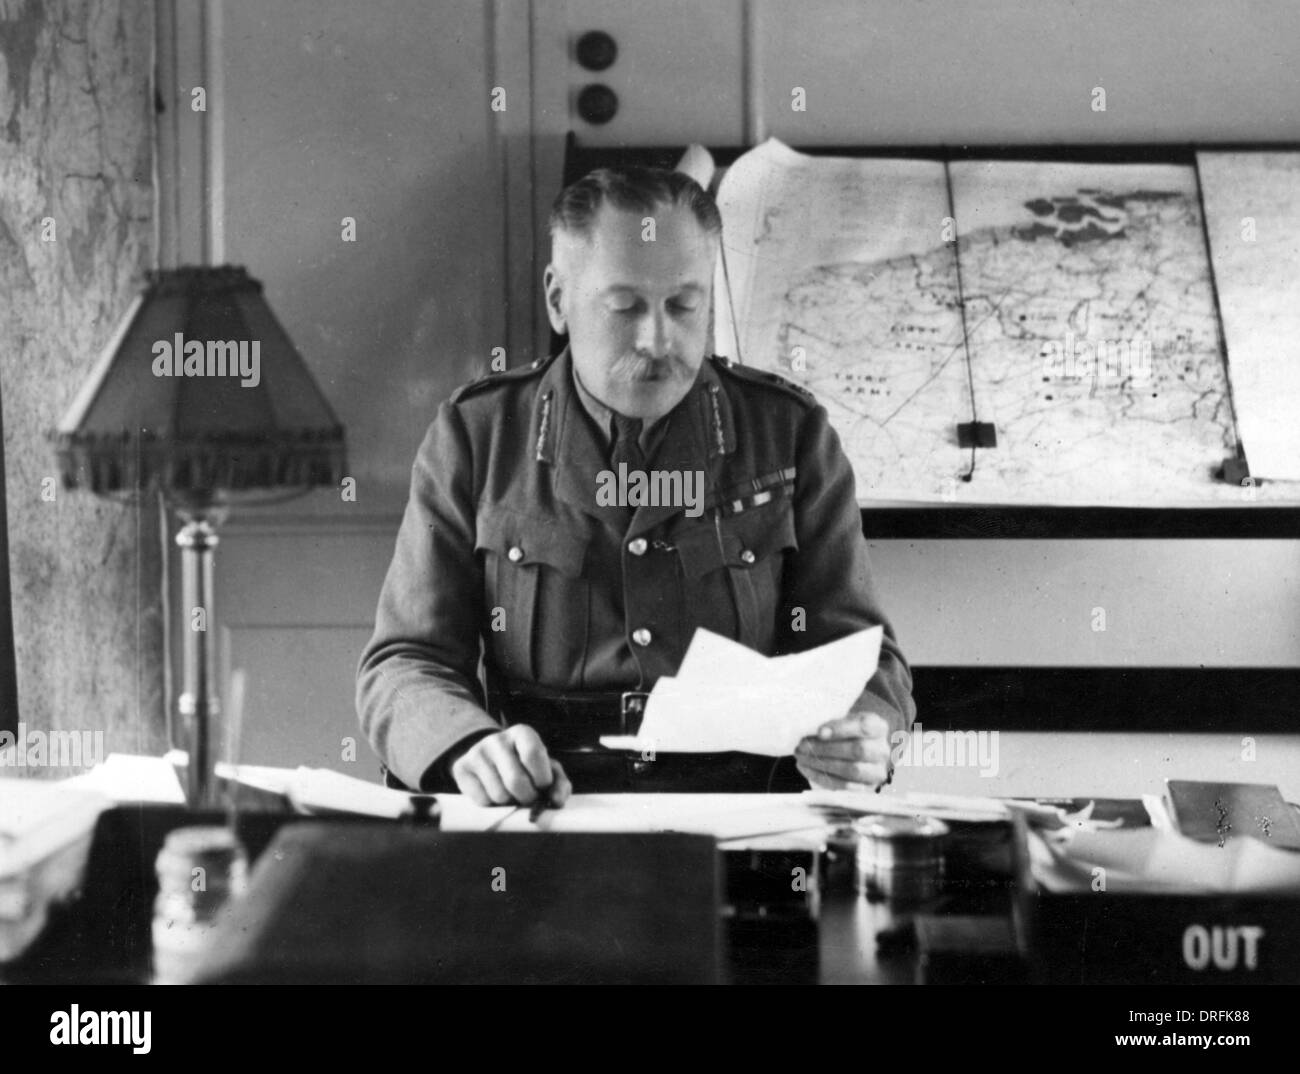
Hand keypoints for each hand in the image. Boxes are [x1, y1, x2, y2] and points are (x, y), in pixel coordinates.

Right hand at [450, 725, 571, 807]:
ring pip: (499, 795)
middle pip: (516, 780)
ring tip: (510, 793)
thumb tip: (556, 802)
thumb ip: (559, 784)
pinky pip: (482, 800)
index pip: (533, 755)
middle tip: (528, 797)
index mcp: (522, 733)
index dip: (541, 778)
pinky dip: (492, 805)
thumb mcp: (547, 769)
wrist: (491, 759)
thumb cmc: (525, 766)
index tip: (542, 786)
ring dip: (509, 802)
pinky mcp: (462, 768)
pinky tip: (494, 792)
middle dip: (527, 797)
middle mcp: (497, 739)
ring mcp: (477, 752)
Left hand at [794, 711, 892, 790]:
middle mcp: (883, 751)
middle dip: (826, 749)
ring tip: (801, 757)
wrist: (860, 752)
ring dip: (822, 764)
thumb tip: (818, 734)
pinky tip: (806, 768)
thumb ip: (834, 725)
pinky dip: (822, 777)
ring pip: (852, 770)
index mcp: (879, 727)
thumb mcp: (845, 721)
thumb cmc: (848, 733)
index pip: (864, 726)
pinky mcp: (867, 789)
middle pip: (858, 750)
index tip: (819, 731)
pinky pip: (844, 786)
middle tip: (802, 746)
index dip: (841, 729)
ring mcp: (877, 772)